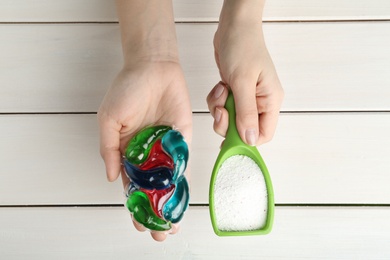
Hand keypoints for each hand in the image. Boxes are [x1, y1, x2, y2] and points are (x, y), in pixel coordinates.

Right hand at [98, 61, 191, 240]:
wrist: (154, 67)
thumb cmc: (128, 89)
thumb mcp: (109, 119)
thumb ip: (108, 149)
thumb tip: (110, 178)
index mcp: (126, 151)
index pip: (130, 185)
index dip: (134, 206)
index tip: (139, 224)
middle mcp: (146, 154)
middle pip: (151, 189)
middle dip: (154, 212)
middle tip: (159, 234)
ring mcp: (165, 148)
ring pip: (168, 182)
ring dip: (170, 205)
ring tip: (173, 226)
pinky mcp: (181, 140)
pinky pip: (183, 164)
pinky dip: (184, 183)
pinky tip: (183, 201)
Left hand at [207, 1, 283, 145]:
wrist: (233, 26)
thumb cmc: (243, 46)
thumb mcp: (243, 81)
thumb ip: (245, 112)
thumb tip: (249, 139)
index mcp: (270, 101)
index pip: (263, 134)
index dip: (246, 139)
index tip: (229, 136)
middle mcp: (260, 102)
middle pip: (242, 129)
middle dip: (227, 122)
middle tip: (220, 108)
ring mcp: (247, 97)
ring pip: (230, 119)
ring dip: (219, 108)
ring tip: (221, 90)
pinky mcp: (235, 92)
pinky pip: (222, 107)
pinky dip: (216, 100)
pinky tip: (220, 85)